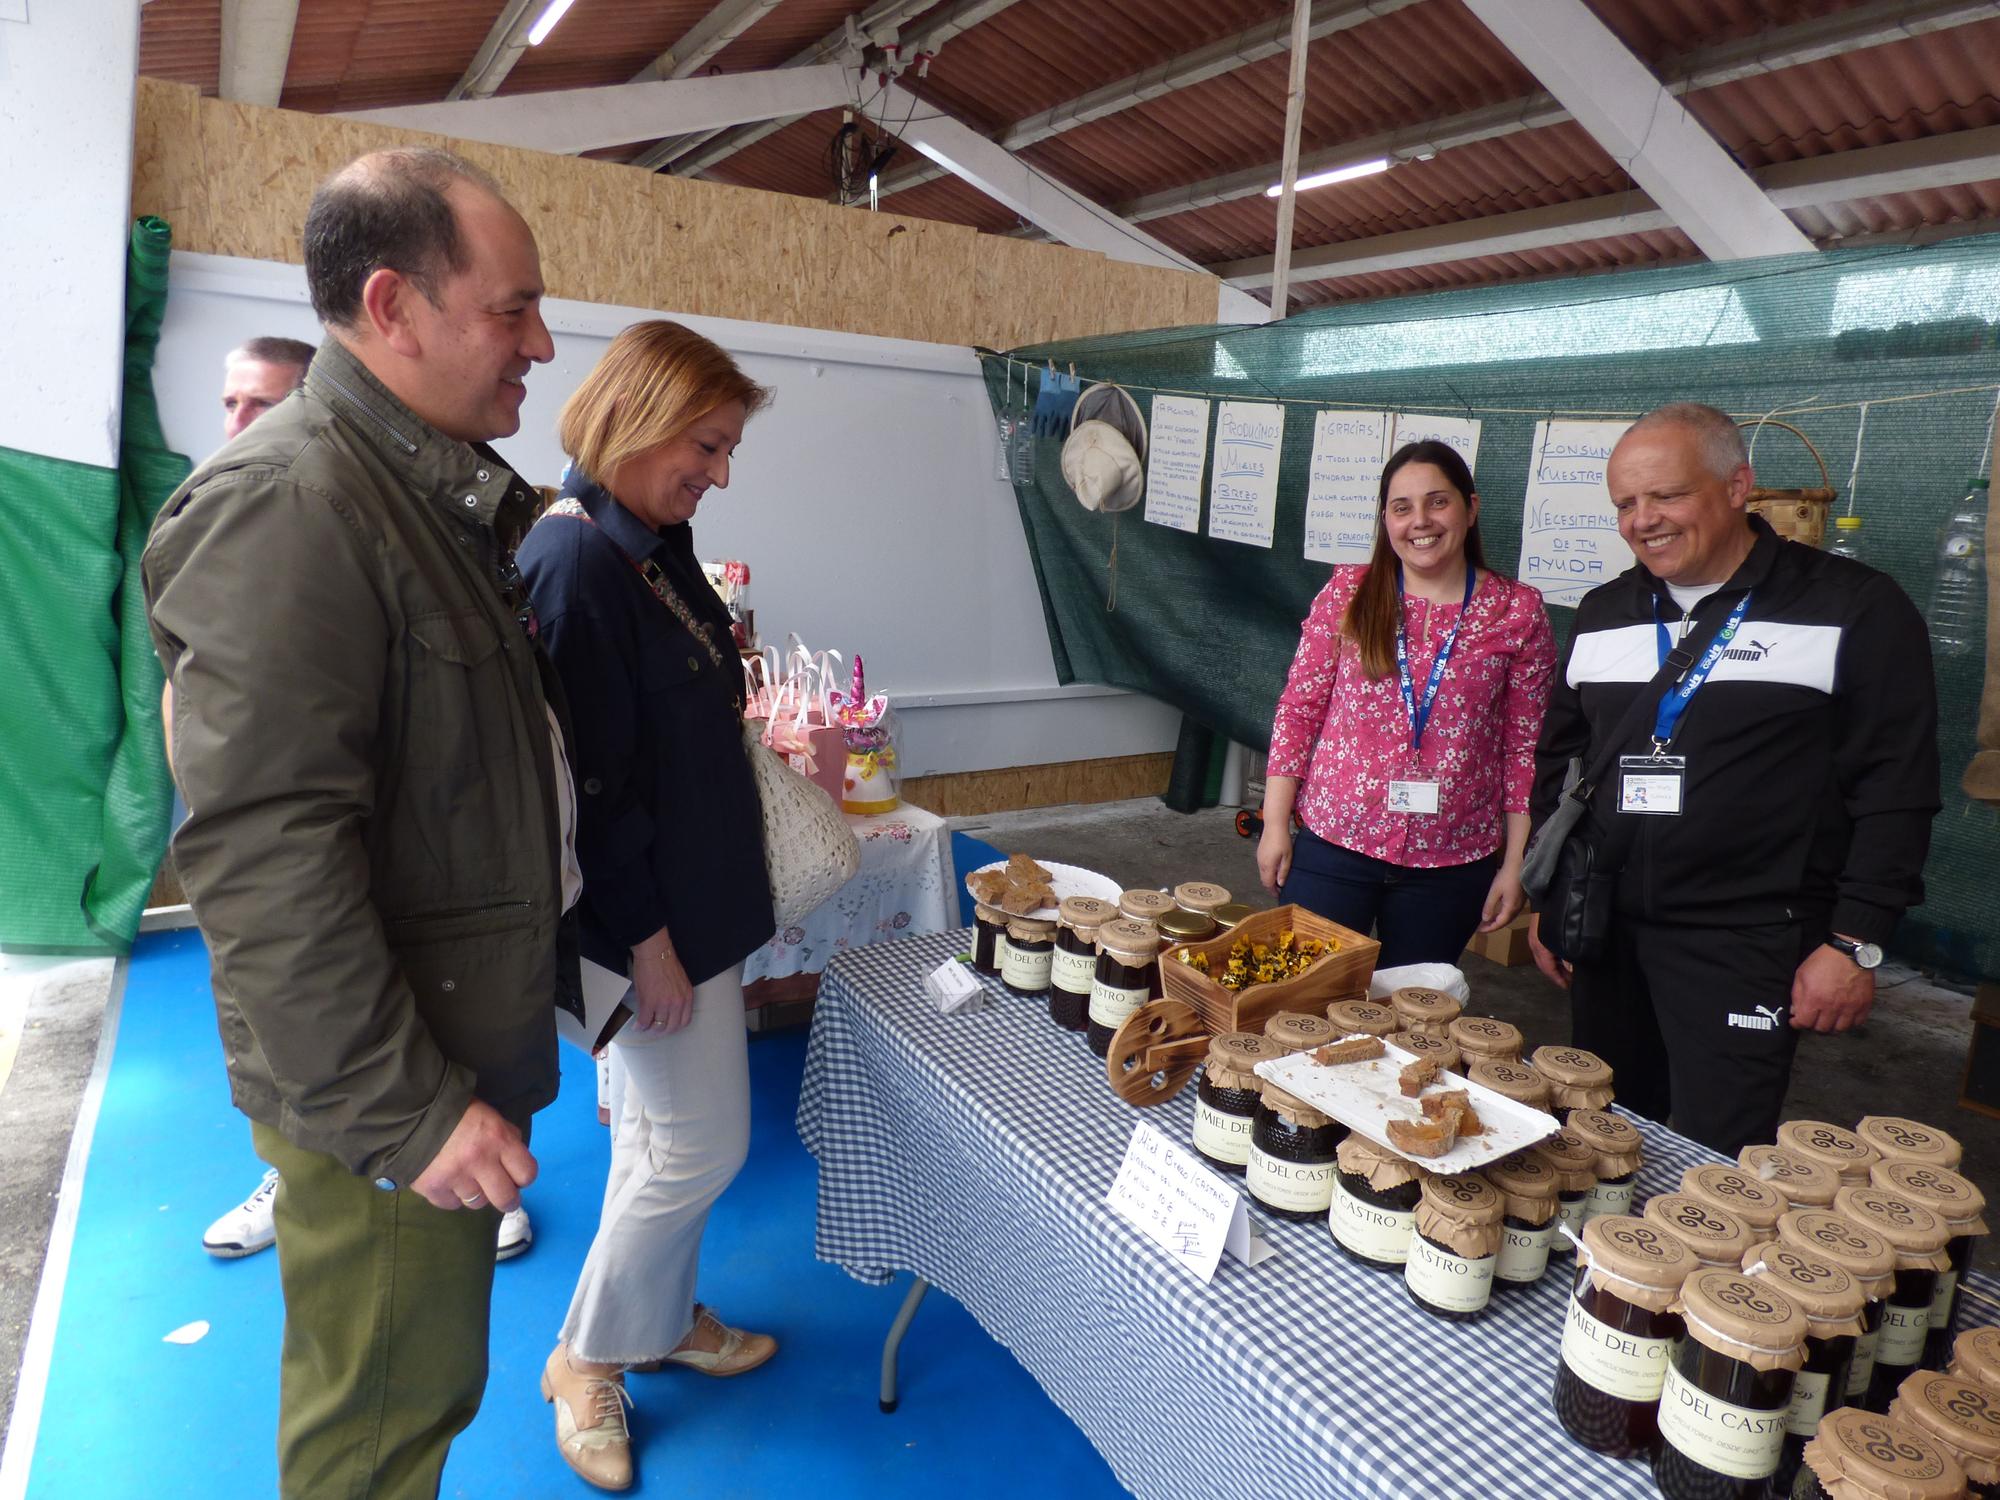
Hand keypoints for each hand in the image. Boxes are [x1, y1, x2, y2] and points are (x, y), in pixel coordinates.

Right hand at [408, 1098, 536, 1212]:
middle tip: (502, 1196)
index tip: (516, 1177)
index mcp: (498, 1139)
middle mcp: (480, 1160)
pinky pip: (452, 1204)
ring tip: (467, 1179)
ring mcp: (455, 1177)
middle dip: (507, 1200)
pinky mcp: (433, 1189)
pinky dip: (452, 1196)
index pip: (527, 1173)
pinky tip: (447, 1181)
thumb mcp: (490, 1116)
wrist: (412, 1112)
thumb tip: (517, 1161)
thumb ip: (506, 1136)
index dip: (523, 1177)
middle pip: (506, 1199)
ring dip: (475, 1194)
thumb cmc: (457, 1111)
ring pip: (477, 1203)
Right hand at [630, 937, 694, 1034]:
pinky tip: (637, 1026)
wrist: (655, 953)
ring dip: (650, 1028)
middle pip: (671, 1027)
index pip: (684, 1021)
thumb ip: (678, 996)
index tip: (668, 1026)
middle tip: (655, 1029)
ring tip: (645, 1026)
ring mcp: (663, 1004)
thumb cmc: (667, 964)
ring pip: (658, 1026)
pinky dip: (640, 1025)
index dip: (675, 1026)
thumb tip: (669, 1009)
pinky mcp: (649, 1002)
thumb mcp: (680, 982)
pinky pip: (644, 1020)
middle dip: (662, 1031)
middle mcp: (677, 1003)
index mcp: (687, 997)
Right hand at [1256, 822, 1293, 896]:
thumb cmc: (1282, 841)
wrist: (1273, 826)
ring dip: (1269, 879)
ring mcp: (1259, 858)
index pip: (1268, 884)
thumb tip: (1280, 883)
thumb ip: (1283, 871)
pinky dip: (1267, 872)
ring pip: (1262, 874)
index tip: (1279, 895)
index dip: (1273, 891)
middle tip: (1279, 889)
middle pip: (1264, 880)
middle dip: (1270, 887)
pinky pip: (1262, 867)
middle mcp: (1261, 864)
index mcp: (1267, 866)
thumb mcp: (1287, 857)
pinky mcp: (1259, 853)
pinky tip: (1274, 869)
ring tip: (1278, 880)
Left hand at [1478, 865, 1525, 932]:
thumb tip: (1485, 919)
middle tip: (1482, 928)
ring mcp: (1520, 904)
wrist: (1519, 864)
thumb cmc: (1506, 877)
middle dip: (1493, 926)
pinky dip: (1503, 915)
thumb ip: (1490, 906)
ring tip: (1487, 921)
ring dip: (1498, 921)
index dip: (1489, 928)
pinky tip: (1497, 912)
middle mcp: (1517, 909)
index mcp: (1510, 908)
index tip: (1479, 931)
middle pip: (1505, 922)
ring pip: (1509, 917)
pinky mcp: (1521, 899)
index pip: (1499, 923)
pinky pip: (1511, 912)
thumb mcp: (1494, 891)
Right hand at [1527, 911, 1571, 990]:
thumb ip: (1568, 955)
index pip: (1548, 969)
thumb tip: (1571, 970)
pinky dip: (1551, 958)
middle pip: (1543, 966)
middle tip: (1568, 981)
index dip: (1557, 979)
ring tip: (1566, 970)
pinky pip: (1542, 951)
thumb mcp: (1565, 938)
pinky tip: (1560, 957)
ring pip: (1542, 959)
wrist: (1547, 895)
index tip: (1566, 986)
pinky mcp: (1537, 932)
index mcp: (1541, 948)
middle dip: (1555, 974)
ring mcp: (1534, 938)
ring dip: (1553, 966)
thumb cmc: (1557, 916)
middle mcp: (1534, 945)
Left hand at [1790, 942, 1875, 1032]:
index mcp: (1814, 1000)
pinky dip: (1849, 1022)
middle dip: (1814, 1025)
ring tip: (1828, 1019)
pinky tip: (1844, 1016)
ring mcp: (1850, 1008)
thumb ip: (1796, 995)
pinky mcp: (1863, 1005)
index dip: (1797, 1023)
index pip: (1804, 1023)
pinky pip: (1857, 1023)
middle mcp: (1832, 1007)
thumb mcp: (1801, 975)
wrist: (1848, 952)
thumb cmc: (1823, 961)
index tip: (1796, 1021)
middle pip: (1822, 1029)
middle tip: (1813, 1018)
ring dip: (1832, 1026)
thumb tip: (1795, 1011)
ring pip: (1839, 1029)